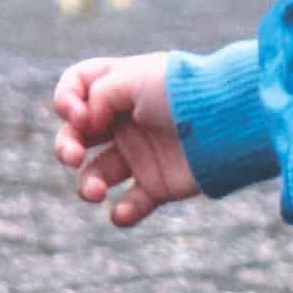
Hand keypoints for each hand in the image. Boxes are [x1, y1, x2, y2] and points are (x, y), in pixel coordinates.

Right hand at [53, 51, 196, 228]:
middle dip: (65, 147)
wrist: (227, 122)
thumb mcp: (131, 79)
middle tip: (72, 156)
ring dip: (86, 185)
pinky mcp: (158, 184)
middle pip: (77, 136)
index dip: (66, 100)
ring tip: (93, 192)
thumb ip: (96, 95)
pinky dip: (122, 214)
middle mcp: (127, 121)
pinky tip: (121, 214)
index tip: (79, 114)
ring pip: (96, 175)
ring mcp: (142, 154)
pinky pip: (132, 205)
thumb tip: (83, 123)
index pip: (76, 88)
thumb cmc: (179, 92)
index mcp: (120, 87)